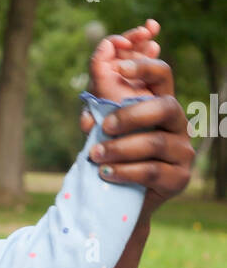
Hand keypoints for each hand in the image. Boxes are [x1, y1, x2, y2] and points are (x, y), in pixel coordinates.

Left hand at [81, 19, 193, 215]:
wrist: (124, 199)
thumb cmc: (114, 156)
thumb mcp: (104, 132)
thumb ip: (98, 115)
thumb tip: (85, 115)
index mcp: (162, 104)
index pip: (163, 76)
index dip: (144, 67)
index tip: (119, 67)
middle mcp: (178, 124)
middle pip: (165, 107)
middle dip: (131, 115)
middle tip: (103, 126)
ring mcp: (183, 151)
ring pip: (155, 143)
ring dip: (121, 148)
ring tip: (95, 155)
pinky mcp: (179, 178)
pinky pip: (153, 171)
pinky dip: (125, 171)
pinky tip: (106, 173)